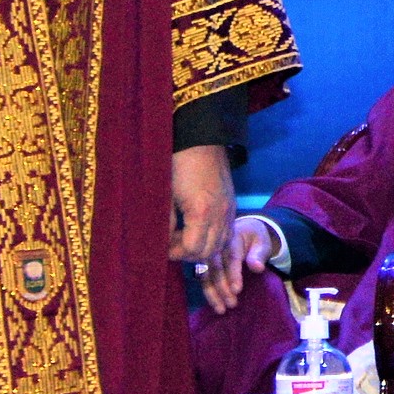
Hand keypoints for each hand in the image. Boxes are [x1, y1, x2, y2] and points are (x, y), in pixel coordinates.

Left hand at [170, 143, 234, 265]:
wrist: (201, 140)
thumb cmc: (179, 164)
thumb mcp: (167, 195)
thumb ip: (165, 222)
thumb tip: (161, 241)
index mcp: (202, 211)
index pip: (192, 248)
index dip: (175, 252)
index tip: (163, 246)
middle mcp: (221, 214)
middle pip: (209, 251)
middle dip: (188, 253)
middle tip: (172, 244)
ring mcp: (229, 210)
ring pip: (221, 244)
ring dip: (202, 247)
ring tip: (185, 237)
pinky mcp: (231, 205)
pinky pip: (227, 232)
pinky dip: (214, 238)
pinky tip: (198, 229)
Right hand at [200, 215, 279, 314]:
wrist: (245, 231)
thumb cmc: (255, 238)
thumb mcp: (262, 242)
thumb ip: (259, 254)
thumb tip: (258, 267)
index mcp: (231, 238)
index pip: (231, 258)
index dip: (233, 274)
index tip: (237, 290)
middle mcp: (216, 247)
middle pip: (216, 269)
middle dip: (222, 288)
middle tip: (232, 304)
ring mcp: (208, 256)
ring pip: (207, 276)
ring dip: (212, 293)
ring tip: (221, 310)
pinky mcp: (205, 265)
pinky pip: (204, 279)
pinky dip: (208, 292)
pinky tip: (213, 305)